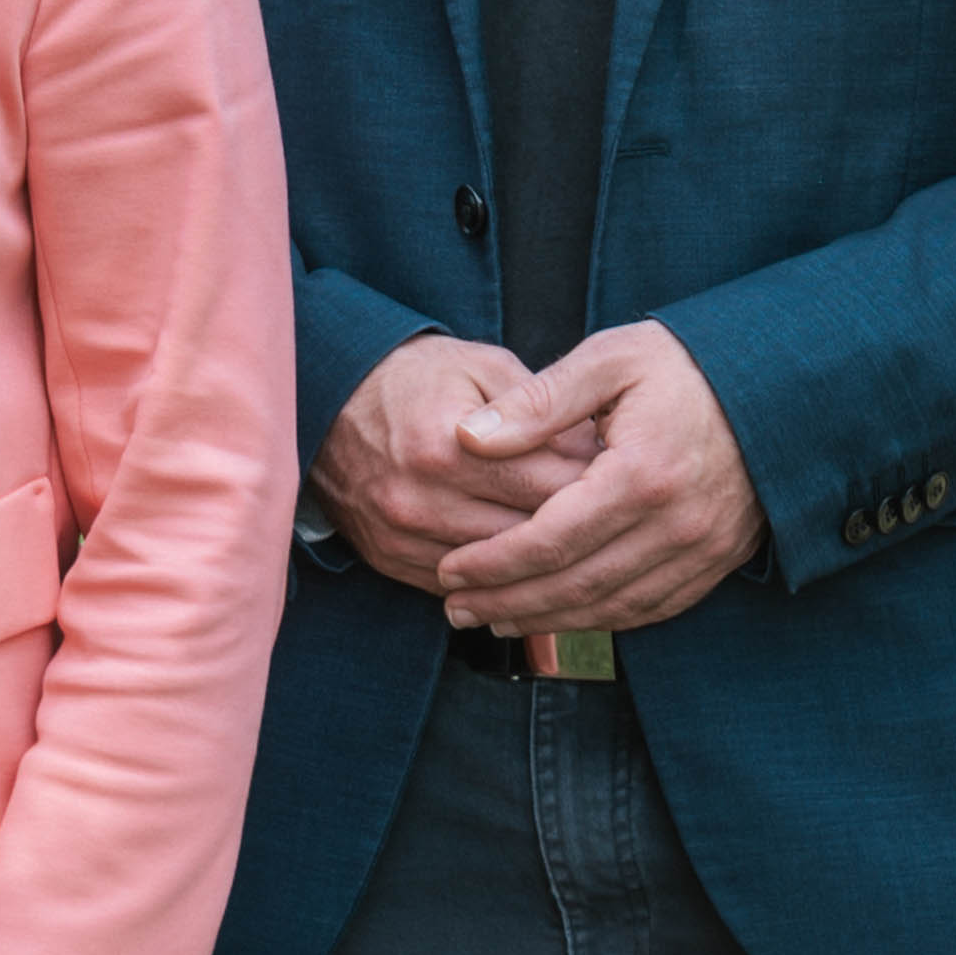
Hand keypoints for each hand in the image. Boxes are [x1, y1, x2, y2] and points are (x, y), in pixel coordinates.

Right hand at [319, 332, 596, 599]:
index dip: (601, 487)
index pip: (549, 486)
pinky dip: (498, 582)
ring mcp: (400, 535)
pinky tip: (530, 567)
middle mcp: (421, 499)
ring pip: (499, 572)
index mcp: (447, 446)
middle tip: (619, 520)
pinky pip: (460, 588)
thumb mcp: (481, 367)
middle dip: (580, 529)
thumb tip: (597, 452)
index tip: (630, 482)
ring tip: (583, 547)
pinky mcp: (388, 557)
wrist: (325, 399)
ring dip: (543, 564)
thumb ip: (540, 406)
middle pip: (530, 535)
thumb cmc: (414, 379)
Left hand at [429, 322, 762, 636]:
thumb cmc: (685, 364)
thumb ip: (536, 402)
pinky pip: (652, 608)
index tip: (451, 570)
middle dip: (509, 601)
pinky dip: (601, 619)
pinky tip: (560, 616)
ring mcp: (703, 549)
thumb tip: (466, 436)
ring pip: (613, 607)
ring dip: (548, 620)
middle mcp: (677, 524)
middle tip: (458, 608)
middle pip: (577, 584)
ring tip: (494, 618)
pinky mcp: (718, 560)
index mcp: (642, 474)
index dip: (494, 562)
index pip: (551, 539)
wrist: (779, 385)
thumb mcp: (609, 360)